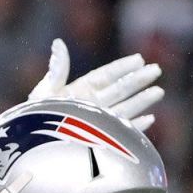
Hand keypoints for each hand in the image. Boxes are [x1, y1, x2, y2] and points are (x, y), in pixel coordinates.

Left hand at [28, 38, 163, 130]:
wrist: (34, 150)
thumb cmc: (34, 120)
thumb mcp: (45, 92)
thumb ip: (57, 70)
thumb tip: (58, 43)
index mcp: (77, 91)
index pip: (104, 76)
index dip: (121, 67)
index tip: (139, 59)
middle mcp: (89, 106)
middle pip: (119, 90)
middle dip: (138, 80)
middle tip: (156, 69)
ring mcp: (95, 123)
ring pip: (125, 109)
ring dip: (142, 101)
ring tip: (158, 92)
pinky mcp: (99, 141)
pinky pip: (121, 132)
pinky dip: (136, 127)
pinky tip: (150, 119)